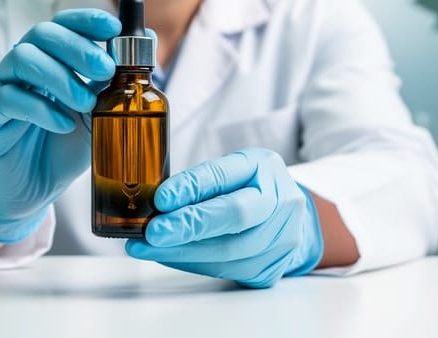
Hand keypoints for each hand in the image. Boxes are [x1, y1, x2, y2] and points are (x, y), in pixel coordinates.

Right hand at [0, 9, 120, 242]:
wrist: (33, 188)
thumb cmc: (64, 145)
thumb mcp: (97, 113)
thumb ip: (113, 81)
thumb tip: (148, 39)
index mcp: (48, 59)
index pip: (61, 24)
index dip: (85, 20)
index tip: (113, 27)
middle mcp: (22, 66)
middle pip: (41, 34)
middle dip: (77, 47)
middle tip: (105, 70)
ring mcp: (1, 87)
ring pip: (22, 59)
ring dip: (60, 78)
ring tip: (85, 104)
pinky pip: (8, 99)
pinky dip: (41, 109)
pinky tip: (63, 125)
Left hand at [125, 149, 323, 287]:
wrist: (290, 218)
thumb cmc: (252, 187)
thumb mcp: (230, 169)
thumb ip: (201, 182)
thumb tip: (157, 201)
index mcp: (264, 167)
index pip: (224, 176)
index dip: (191, 188)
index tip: (161, 198)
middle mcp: (280, 202)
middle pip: (232, 217)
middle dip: (187, 226)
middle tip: (152, 232)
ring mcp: (280, 240)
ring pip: (226, 252)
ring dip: (181, 251)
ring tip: (147, 247)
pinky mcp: (270, 270)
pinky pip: (225, 270)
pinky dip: (192, 263)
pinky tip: (168, 256)